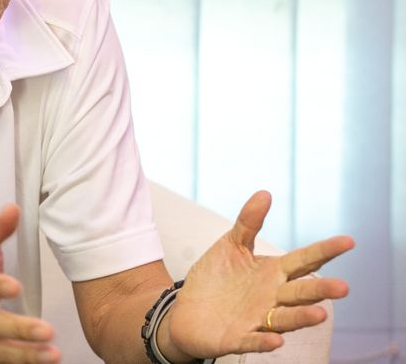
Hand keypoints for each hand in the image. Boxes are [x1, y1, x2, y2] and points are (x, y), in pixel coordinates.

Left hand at [165, 190, 354, 358]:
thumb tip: (265, 193)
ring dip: (301, 317)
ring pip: (284, 319)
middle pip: (300, 293)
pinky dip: (264, 342)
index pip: (304, 260)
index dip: (325, 250)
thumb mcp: (231, 245)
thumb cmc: (217, 279)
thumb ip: (248, 222)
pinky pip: (253, 341)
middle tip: (343, 287)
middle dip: (320, 290)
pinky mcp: (238, 337)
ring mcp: (258, 319)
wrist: (188, 311)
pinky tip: (275, 341)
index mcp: (273, 273)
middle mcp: (272, 297)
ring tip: (320, 315)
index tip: (348, 240)